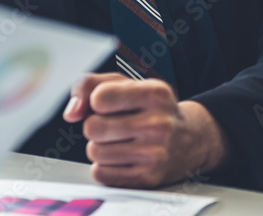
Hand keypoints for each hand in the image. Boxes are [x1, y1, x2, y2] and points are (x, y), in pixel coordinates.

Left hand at [63, 73, 229, 187]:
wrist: (191, 139)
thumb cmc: (148, 107)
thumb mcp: (124, 83)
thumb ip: (88, 85)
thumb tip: (71, 113)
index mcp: (154, 93)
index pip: (99, 98)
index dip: (96, 101)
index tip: (109, 103)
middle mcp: (159, 124)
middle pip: (92, 128)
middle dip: (95, 125)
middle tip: (113, 124)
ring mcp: (156, 154)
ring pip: (94, 152)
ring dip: (99, 146)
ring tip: (120, 141)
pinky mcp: (149, 178)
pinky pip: (101, 174)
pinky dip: (105, 166)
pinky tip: (123, 157)